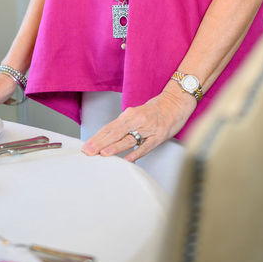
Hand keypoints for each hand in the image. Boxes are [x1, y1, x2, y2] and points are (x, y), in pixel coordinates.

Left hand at [81, 82, 196, 161]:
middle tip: (88, 152)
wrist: (175, 102)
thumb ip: (124, 124)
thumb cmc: (156, 109)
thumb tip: (109, 136)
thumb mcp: (136, 113)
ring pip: (128, 139)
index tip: (86, 146)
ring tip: (104, 154)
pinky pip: (146, 145)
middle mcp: (136, 120)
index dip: (97, 137)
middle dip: (100, 143)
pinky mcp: (159, 135)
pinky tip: (129, 159)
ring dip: (115, 147)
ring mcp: (148, 128)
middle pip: (115, 133)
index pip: (109, 127)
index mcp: (129, 114)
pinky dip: (137, 152)